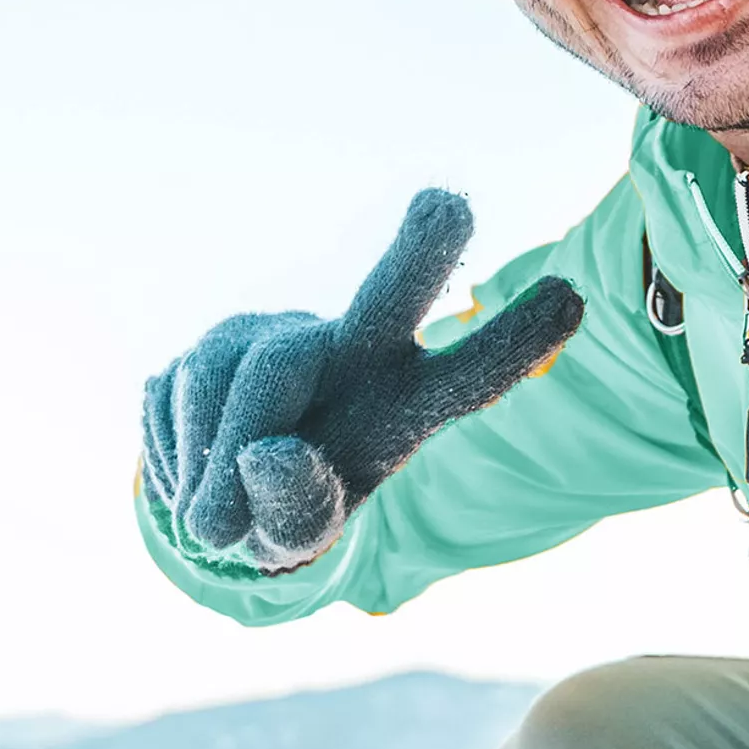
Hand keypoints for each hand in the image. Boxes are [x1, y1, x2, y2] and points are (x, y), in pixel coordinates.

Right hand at [141, 189, 582, 569]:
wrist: (216, 499)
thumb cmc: (288, 511)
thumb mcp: (299, 542)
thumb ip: (296, 515)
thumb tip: (268, 450)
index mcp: (406, 405)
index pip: (471, 375)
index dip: (514, 339)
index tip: (571, 297)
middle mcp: (355, 353)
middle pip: (389, 300)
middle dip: (418, 256)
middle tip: (449, 206)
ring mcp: (282, 337)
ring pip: (246, 377)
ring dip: (217, 457)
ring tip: (213, 517)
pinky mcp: (214, 341)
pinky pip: (177, 393)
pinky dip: (177, 454)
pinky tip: (192, 473)